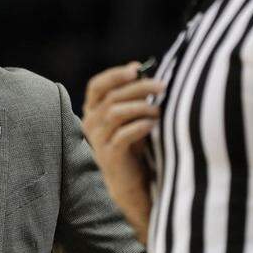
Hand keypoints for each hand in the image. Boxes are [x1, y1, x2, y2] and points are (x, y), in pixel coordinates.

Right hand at [80, 62, 163, 240]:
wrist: (130, 183)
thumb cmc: (134, 146)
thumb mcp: (133, 117)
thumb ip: (134, 97)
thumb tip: (143, 70)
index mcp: (93, 111)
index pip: (97, 85)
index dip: (115, 74)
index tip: (136, 69)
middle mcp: (90, 123)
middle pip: (111, 97)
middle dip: (138, 88)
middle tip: (162, 85)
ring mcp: (97, 140)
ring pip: (115, 113)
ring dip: (141, 107)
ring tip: (160, 110)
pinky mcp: (109, 156)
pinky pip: (123, 135)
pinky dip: (140, 126)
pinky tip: (154, 124)